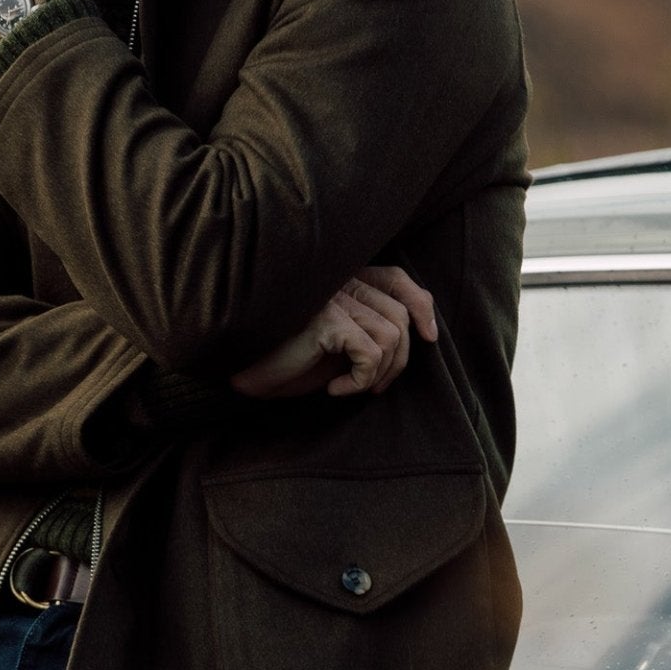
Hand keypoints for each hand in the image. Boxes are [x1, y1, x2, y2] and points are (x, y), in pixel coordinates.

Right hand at [230, 266, 437, 399]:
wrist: (241, 368)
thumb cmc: (285, 358)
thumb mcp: (336, 344)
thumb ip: (368, 330)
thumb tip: (418, 337)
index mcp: (343, 279)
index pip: (397, 278)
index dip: (421, 305)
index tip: (429, 337)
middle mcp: (340, 281)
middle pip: (400, 315)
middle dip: (399, 360)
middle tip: (375, 386)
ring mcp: (333, 297)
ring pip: (391, 336)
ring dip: (379, 374)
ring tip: (352, 387)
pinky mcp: (327, 319)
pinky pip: (371, 353)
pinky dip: (361, 381)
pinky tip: (334, 391)